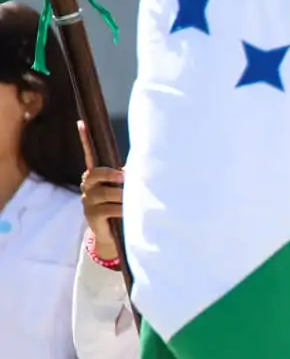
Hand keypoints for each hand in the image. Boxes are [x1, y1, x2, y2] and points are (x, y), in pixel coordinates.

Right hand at [77, 121, 123, 259]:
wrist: (114, 235)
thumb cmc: (123, 207)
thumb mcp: (126, 189)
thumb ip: (129, 178)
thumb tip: (138, 168)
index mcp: (96, 176)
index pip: (90, 154)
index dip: (86, 140)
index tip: (82, 123)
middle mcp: (88, 185)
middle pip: (94, 173)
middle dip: (109, 174)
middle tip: (123, 178)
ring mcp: (88, 201)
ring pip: (104, 193)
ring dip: (122, 196)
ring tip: (131, 201)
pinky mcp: (91, 215)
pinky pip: (108, 209)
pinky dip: (122, 209)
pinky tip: (128, 212)